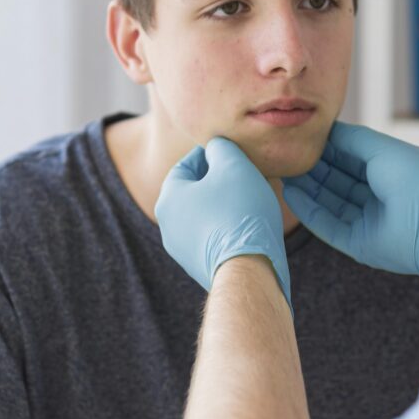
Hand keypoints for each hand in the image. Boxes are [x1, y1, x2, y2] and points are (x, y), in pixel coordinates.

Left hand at [157, 138, 290, 305]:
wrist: (248, 270)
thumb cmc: (239, 213)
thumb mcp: (233, 166)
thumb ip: (222, 148)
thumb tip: (217, 147)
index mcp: (168, 197)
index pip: (187, 165)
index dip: (212, 154)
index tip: (234, 153)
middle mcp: (168, 226)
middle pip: (195, 191)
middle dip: (219, 181)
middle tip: (245, 175)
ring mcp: (183, 250)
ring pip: (205, 216)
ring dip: (225, 205)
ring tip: (251, 200)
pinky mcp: (200, 268)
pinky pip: (213, 238)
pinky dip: (228, 228)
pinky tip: (248, 226)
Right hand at [283, 122, 418, 289]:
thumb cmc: (415, 177)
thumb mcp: (381, 148)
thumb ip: (351, 139)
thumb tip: (327, 131)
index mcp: (389, 171)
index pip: (351, 158)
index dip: (327, 149)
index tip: (302, 138)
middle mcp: (379, 196)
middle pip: (338, 180)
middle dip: (313, 168)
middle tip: (286, 155)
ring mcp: (368, 221)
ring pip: (330, 201)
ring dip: (307, 187)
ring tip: (282, 172)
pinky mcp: (358, 243)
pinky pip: (327, 225)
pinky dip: (308, 210)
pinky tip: (290, 194)